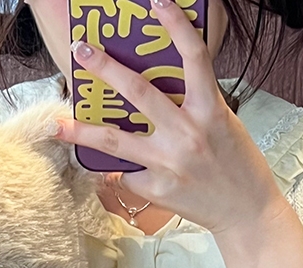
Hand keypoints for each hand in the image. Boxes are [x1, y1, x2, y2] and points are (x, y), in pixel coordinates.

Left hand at [55, 0, 287, 234]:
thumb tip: (156, 92)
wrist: (245, 211)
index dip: (175, 25)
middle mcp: (187, 133)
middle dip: (105, 69)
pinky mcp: (155, 188)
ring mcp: (167, 163)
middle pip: (138, 93)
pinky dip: (123, 171)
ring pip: (114, 141)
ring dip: (82, 131)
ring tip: (58, 123)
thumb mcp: (222, 123)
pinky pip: (128, 173)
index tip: (157, 3)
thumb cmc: (236, 163)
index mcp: (210, 109)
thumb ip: (193, 106)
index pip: (193, 57)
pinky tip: (127, 174)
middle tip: (81, 51)